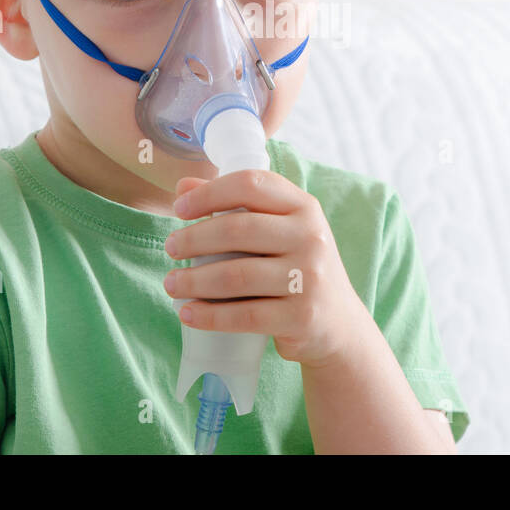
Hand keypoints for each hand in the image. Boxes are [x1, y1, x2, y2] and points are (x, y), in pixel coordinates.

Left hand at [164, 170, 371, 368]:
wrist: (338, 325)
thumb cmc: (298, 268)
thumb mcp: (279, 231)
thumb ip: (236, 205)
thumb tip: (183, 186)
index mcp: (304, 207)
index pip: (251, 184)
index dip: (209, 193)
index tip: (179, 208)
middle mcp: (311, 237)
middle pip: (237, 230)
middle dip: (193, 239)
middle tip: (170, 249)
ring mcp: (309, 279)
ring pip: (235, 276)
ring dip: (193, 280)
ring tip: (171, 283)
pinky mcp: (301, 317)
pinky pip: (244, 316)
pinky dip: (209, 316)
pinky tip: (187, 313)